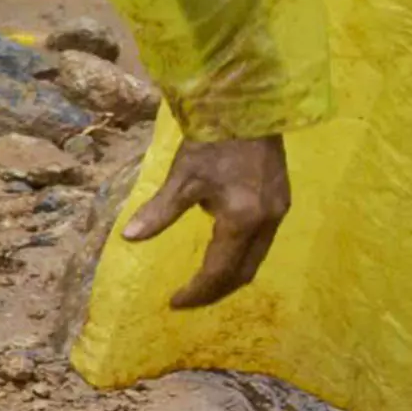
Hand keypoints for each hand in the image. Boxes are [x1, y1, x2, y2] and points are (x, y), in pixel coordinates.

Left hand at [121, 130, 288, 306]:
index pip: (219, 270)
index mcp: (243, 220)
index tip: (174, 302)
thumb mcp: (182, 178)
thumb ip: (160, 212)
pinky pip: (262, 242)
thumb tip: (130, 238)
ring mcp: (279, 211)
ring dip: (230, 275)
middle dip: (215, 290)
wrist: (248, 108)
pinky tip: (222, 252)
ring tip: (203, 283)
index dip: (197, 291)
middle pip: (243, 272)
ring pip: (256, 259)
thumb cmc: (212, 142)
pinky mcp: (281, 201)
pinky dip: (241, 256)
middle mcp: (268, 222)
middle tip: (188, 299)